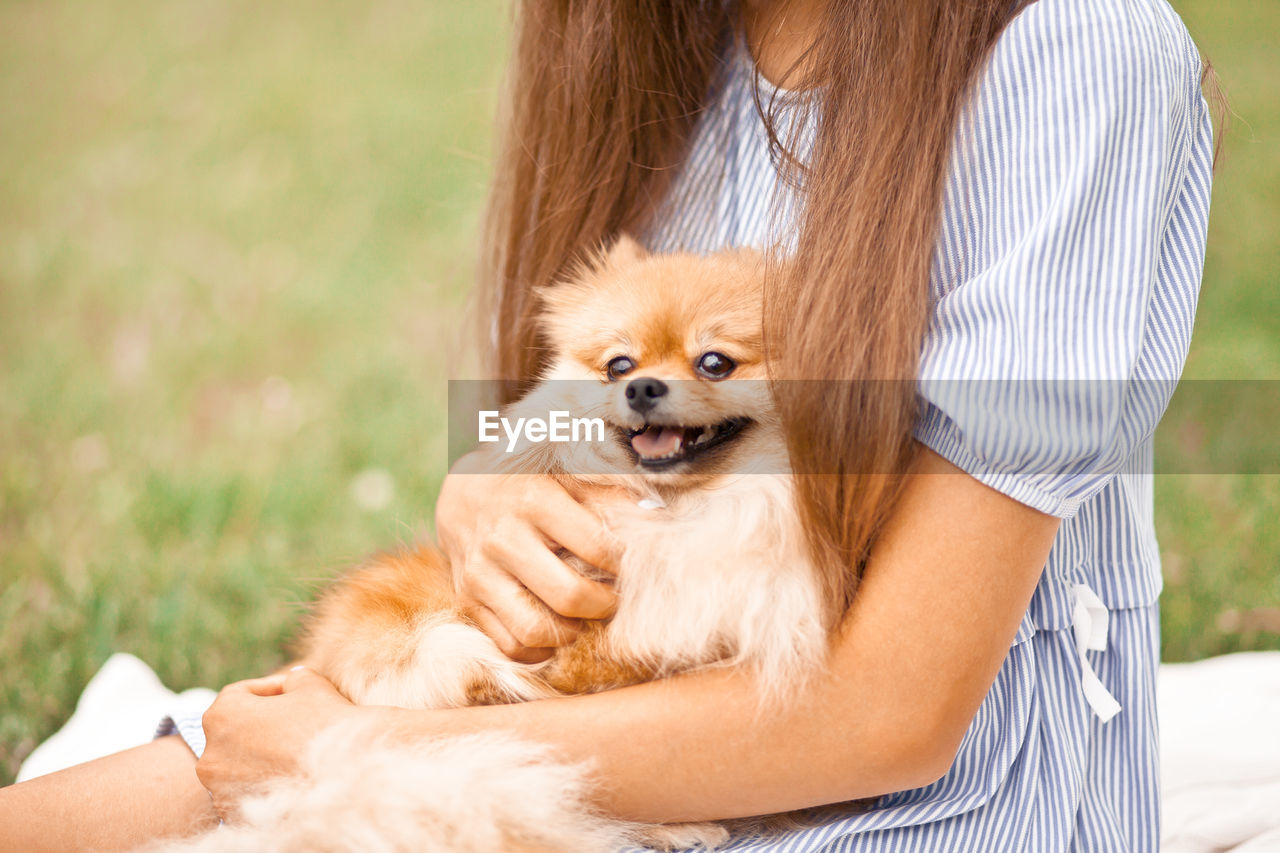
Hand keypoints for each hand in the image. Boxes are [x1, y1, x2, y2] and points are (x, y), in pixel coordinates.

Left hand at [196, 666, 358, 820]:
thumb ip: (293, 679)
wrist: (349, 776)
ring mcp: (220, 790)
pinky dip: (264, 783)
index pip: (239, 694)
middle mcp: (211, 755)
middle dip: (261, 724)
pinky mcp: (235, 816)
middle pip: (235, 732)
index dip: (268, 689)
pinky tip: (293, 775)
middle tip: (294, 721)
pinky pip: (247, 792)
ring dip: (262, 755)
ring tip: (295, 751)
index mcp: (222, 716)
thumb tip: (292, 682)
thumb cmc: (326, 724)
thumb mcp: (311, 685)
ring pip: (239, 764)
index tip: (292, 691)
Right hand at [436, 455, 620, 662]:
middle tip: (613, 597)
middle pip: (569, 597)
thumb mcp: (565, 471)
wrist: (462, 488)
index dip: (623, 563)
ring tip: (582, 616)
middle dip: (604, 605)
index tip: (626, 564)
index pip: (597, 548)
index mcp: (534, 501)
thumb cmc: (526, 479)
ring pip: (534, 630)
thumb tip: (654, 515)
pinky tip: (554, 630)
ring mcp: (481, 574)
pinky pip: (507, 645)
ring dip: (570, 633)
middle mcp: (503, 539)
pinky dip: (538, 650)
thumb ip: (608, 494)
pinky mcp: (467, 599)